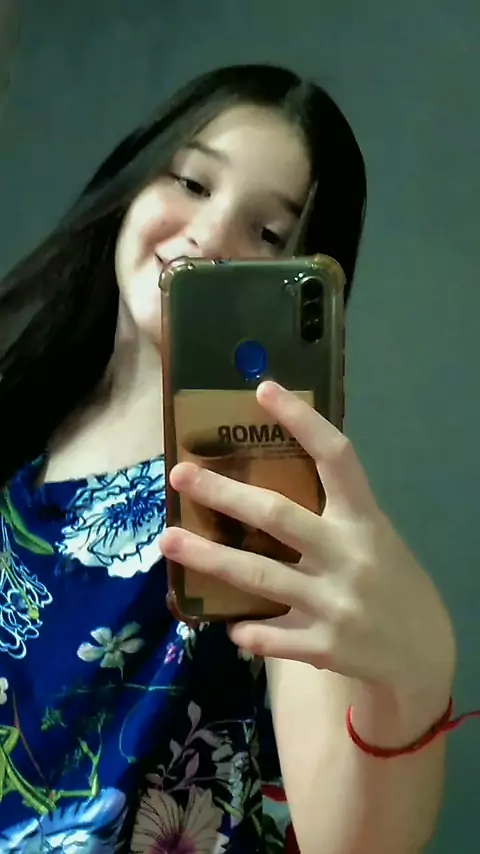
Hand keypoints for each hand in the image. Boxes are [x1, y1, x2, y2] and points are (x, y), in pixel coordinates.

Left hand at [159, 382, 454, 706]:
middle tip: (180, 474)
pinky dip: (248, 630)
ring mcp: (335, 602)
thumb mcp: (374, 537)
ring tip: (167, 541)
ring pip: (260, 574)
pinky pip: (271, 636)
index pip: (336, 457)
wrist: (422, 651)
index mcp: (363, 519)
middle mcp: (348, 555)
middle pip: (277, 515)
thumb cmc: (390, 580)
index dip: (302, 420)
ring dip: (209, 557)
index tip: (264, 390)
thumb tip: (265, 494)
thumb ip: (332, 517)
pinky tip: (228, 626)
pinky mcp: (325, 646)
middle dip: (224, 493)